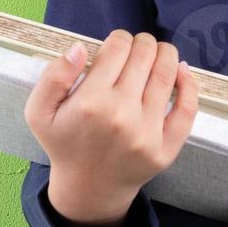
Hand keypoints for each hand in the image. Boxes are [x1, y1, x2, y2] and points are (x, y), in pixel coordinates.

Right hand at [24, 29, 198, 220]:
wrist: (88, 188)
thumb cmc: (65, 143)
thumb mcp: (39, 111)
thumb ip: (53, 76)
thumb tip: (79, 48)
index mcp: (90, 103)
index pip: (117, 48)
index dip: (119, 38)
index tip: (117, 44)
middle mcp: (121, 116)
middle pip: (144, 55)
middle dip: (143, 43)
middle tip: (139, 47)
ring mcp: (146, 133)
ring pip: (166, 73)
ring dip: (165, 54)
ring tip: (159, 52)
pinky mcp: (166, 148)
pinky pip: (186, 109)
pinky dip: (188, 83)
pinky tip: (181, 70)